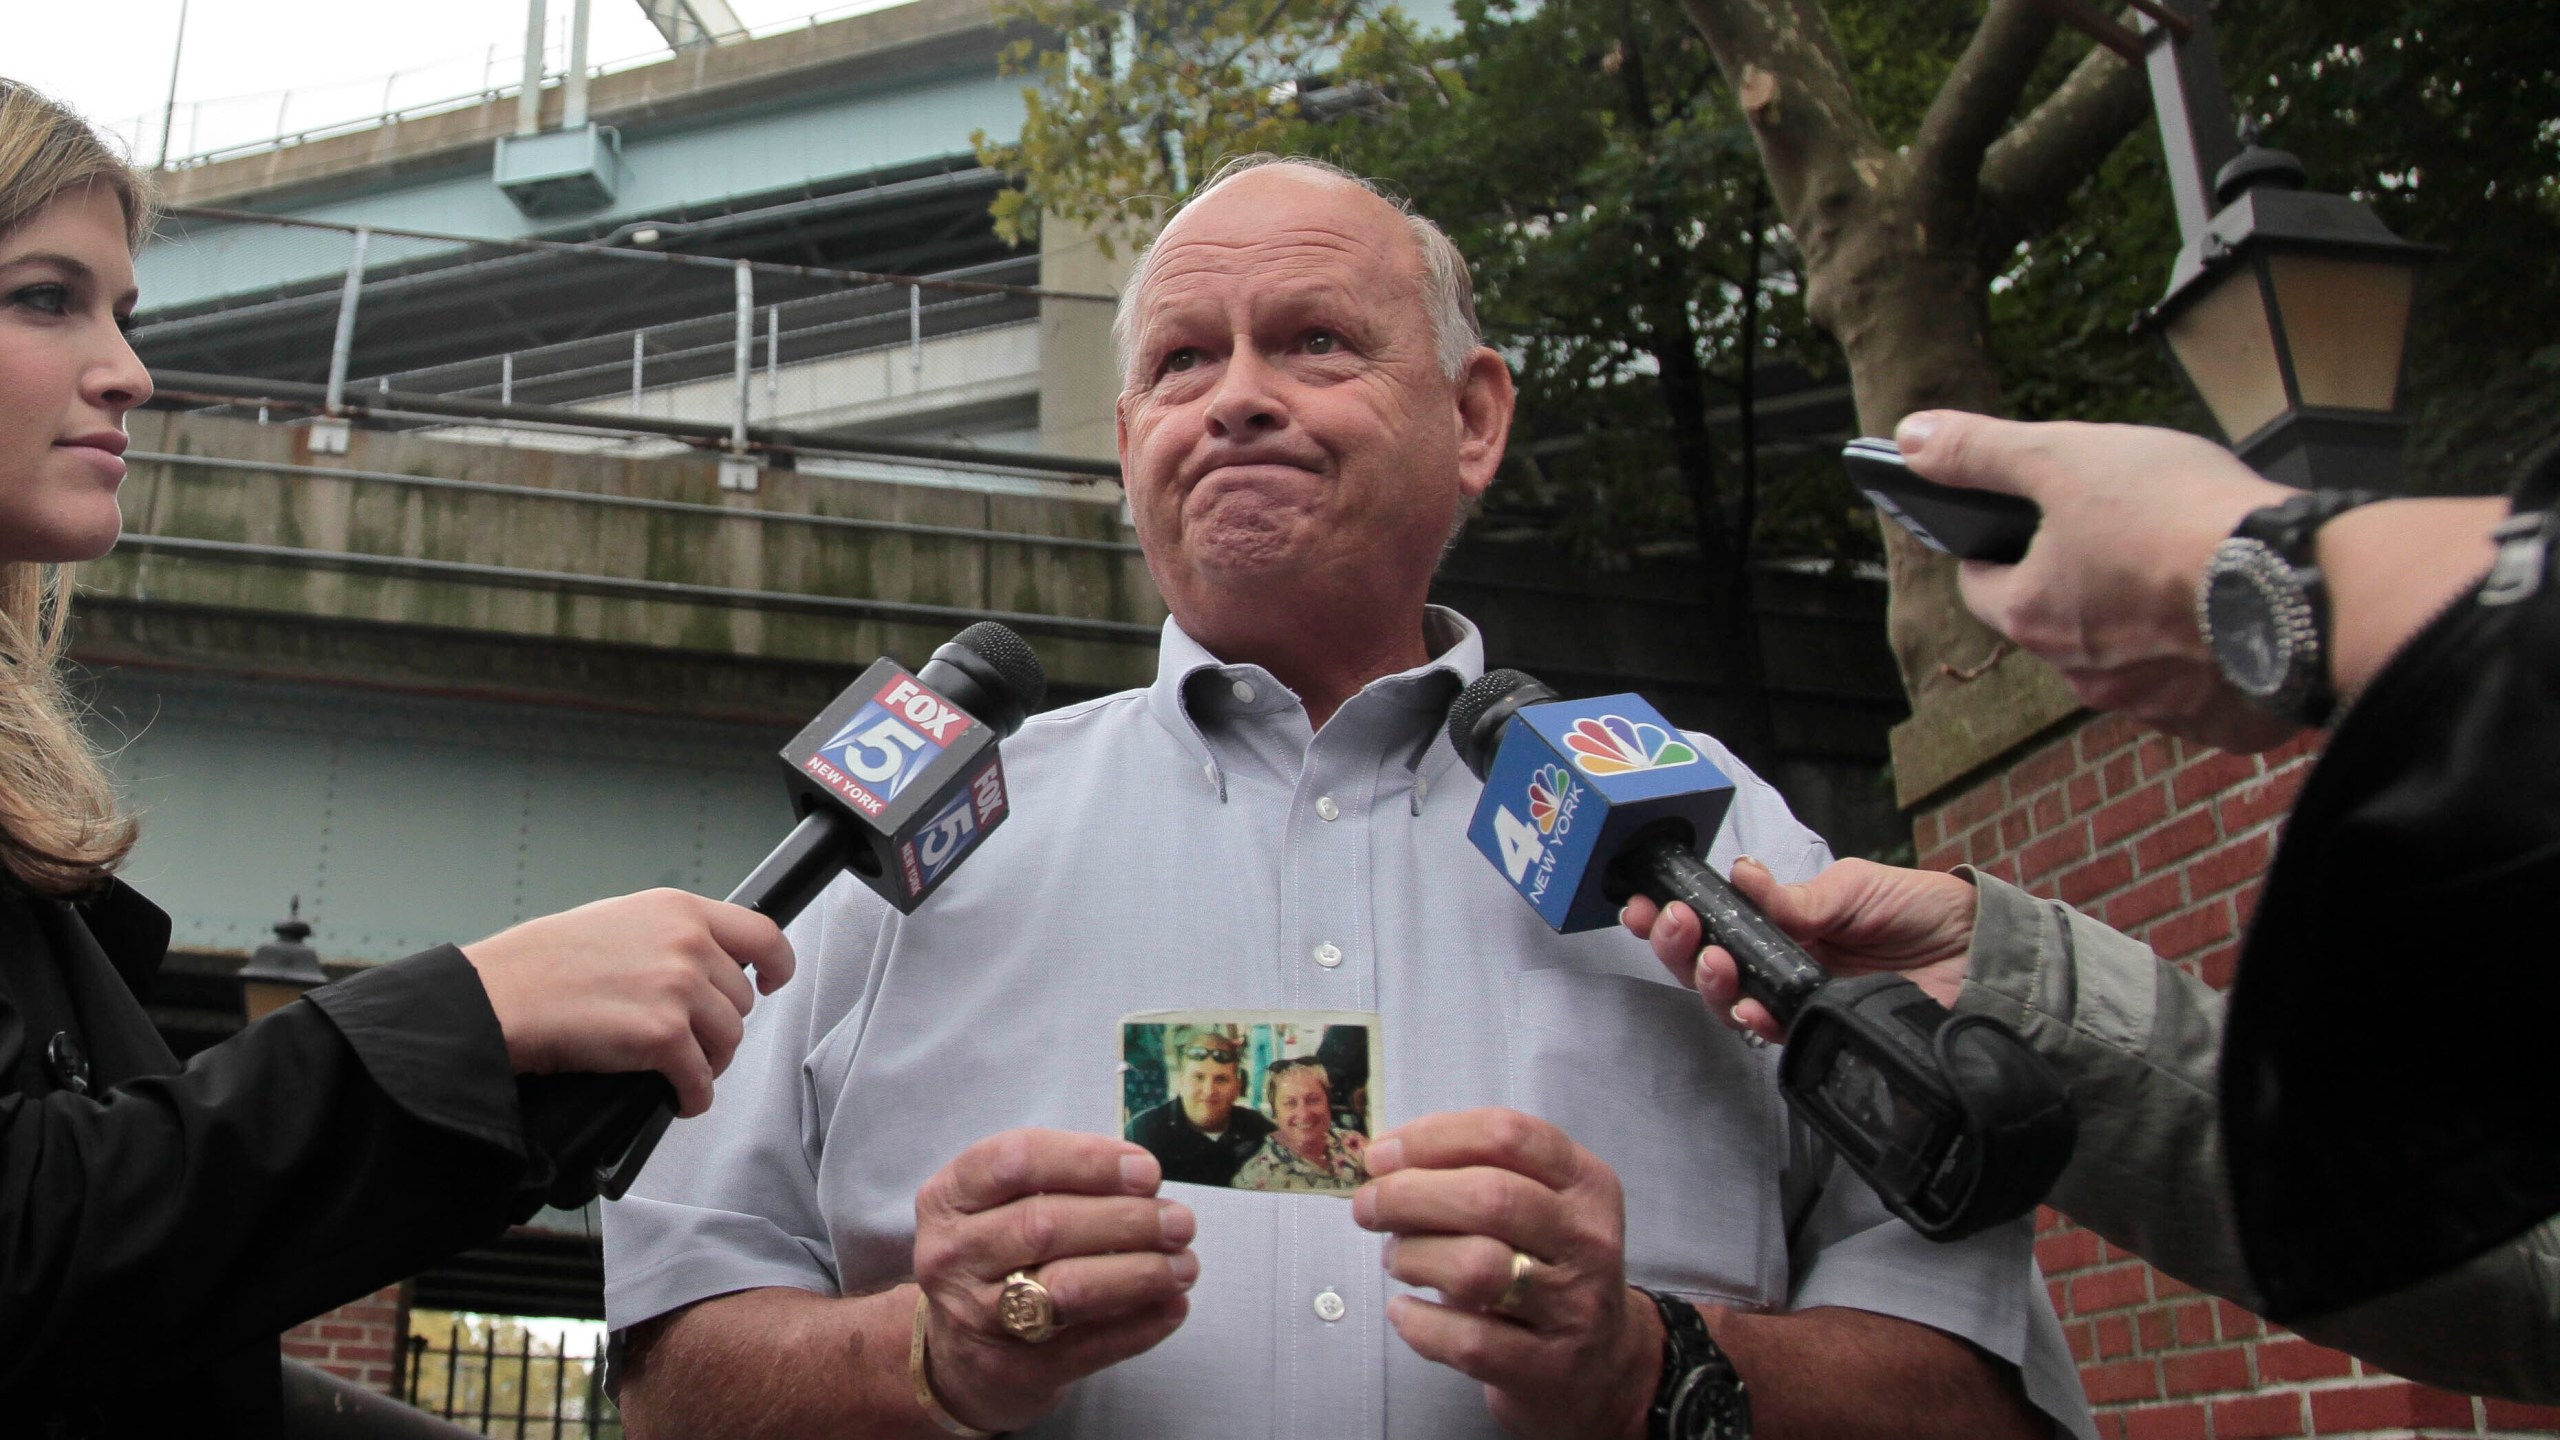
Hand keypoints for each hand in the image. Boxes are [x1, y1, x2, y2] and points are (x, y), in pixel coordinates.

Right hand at [462, 888, 792, 1115]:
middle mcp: (687, 944)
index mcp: (678, 910)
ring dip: (707, 1062)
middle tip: (685, 1039)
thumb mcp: (619, 921)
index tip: (774, 981)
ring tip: (678, 1069)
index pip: (762, 933)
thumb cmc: (543, 964)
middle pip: (740, 1000)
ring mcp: (678, 989)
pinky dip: (692, 1096)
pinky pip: (700, 1079)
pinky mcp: (663, 1037)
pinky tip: (676, 1097)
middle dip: (717, 1025)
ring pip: (728, 1041)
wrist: (500, 997)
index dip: (778, 963)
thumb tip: (705, 964)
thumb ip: (670, 935)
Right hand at [911, 1129, 1197, 1432]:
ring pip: (1068, 1287)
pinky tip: (1172, 1306)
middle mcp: (953, 1255)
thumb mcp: (1000, 1204)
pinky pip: (1089, 1346)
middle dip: (1128, 1219)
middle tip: (1180, 1222)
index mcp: (949, 1198)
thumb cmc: (998, 1256)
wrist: (957, 1354)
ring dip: (1140, 1272)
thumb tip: (1144, 1180)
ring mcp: (976, 1317)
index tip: (1147, 1171)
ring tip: (1184, 1265)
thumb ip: (1062, 1181)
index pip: (1016, 1160)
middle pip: (1046, 1224)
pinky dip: (1141, 1325)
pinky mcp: (1012, 1370)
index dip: (1088, 1160)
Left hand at [1354, 1109, 1658, 1439]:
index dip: (1432, 1138)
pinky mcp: (1548, 1367)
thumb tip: (1383, 1162)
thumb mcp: (1535, 1206)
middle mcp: (1588, 1240)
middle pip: (1490, 1197)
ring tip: (1396, 1259)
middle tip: (1368, 1206)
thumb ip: (1473, 1174)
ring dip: (1414, 1256)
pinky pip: (1469, 1340)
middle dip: (1409, 1195)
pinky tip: (1404, 1312)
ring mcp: (1574, 1307)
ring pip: (1478, 1266)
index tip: (1381, 1154)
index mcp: (1585, 1183)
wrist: (1601, 1365)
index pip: (1508, 1136)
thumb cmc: (1544, 1268)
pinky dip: (1419, 1323)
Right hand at [1622, 857, 1975, 1042]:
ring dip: (1709, 981)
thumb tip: (1742, 878)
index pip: (1714, 919)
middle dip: (1679, 946)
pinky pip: (1774, 1034)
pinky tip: (1746, 1006)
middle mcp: (1780, 960)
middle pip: (1707, 962)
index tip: (1647, 902)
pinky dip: (1753, 1020)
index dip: (1676, 914)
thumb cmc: (1921, 908)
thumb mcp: (1855, 886)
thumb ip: (1797, 896)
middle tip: (1675, 924)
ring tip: (1714, 962)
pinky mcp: (1822, 1031)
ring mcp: (1798, 998)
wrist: (1979, 954)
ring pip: (1729, 999)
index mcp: (1782, 918)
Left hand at [1897, 410, 2302, 752]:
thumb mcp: (2065, 457)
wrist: (2299, 584)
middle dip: (2074, 582)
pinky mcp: (2219, 724)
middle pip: (2056, 623)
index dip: (1994, 546)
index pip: (1981, 583)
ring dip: (2140, 622)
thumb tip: (1911, 439)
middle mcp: (2081, 678)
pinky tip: (2232, 615)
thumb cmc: (2176, 515)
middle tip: (2119, 533)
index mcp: (2031, 617)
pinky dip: (2205, 655)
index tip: (2018, 522)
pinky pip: (2199, 688)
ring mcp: (2151, 707)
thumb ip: (1982, 452)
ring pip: (2126, 660)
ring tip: (2182, 569)